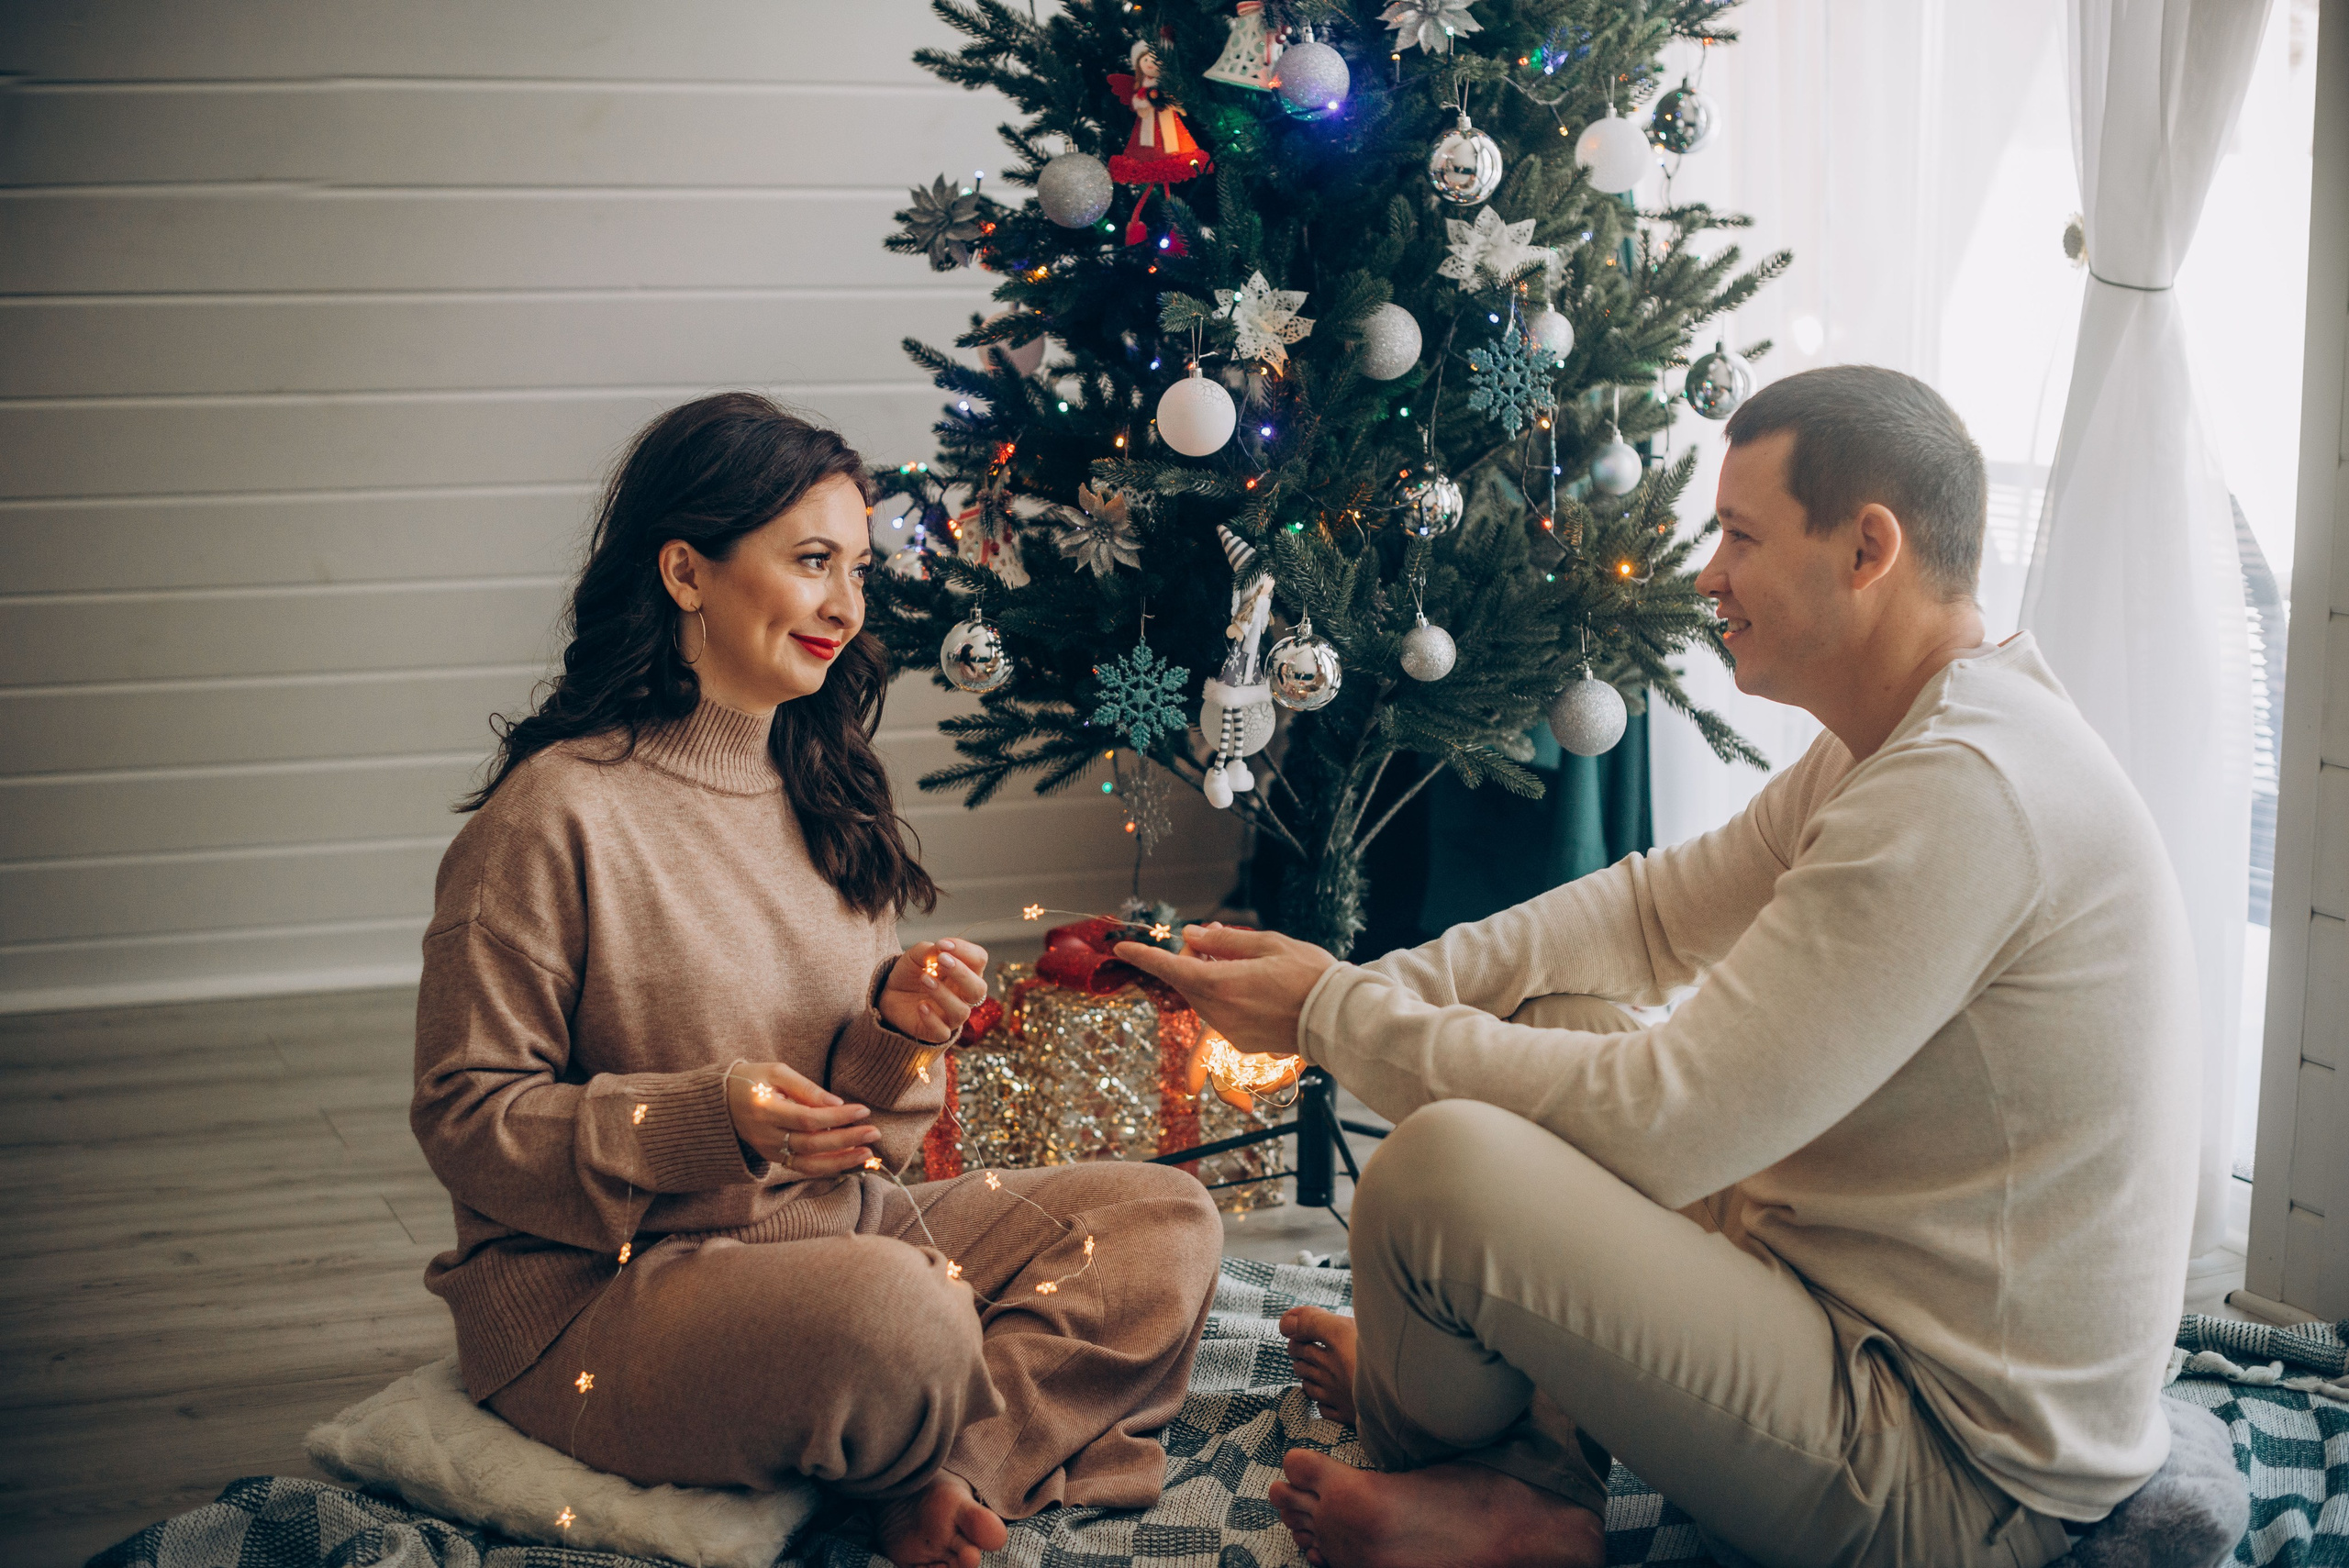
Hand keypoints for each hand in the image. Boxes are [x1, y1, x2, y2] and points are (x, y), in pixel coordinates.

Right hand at [725, 1060, 877, 1175]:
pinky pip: (803, 1167)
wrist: (720, 1102)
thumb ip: (805, 1088)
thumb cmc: (751, 1080)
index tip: (862, 1110)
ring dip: (841, 1161)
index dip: (837, 1118)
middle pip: (812, 1144)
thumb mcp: (776, 1071)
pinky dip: (827, 1167)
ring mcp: (769, 1151)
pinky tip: (849, 1160)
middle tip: (874, 1133)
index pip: (807, 1119)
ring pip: (808, 1163)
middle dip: (846, 1140)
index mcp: (765, 1110)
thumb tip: (836, 1104)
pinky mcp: (774, 1158)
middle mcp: (766, 1136)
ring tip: (867, 1153)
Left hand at [879, 938, 989, 1043]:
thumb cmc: (910, 973)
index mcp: (965, 972)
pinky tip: (921, 1006)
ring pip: (962, 1011)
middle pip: (979, 988)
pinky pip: (942, 1032)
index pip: (979, 960)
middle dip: (962, 973)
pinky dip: (932, 1019)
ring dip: (943, 994)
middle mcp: (963, 995)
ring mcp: (952, 1015)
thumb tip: (941, 949)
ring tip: (924, 979)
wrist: (890, 995)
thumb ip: (929, 950)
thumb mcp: (915, 955)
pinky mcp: (937, 1032)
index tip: (942, 945)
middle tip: (941, 960)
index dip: (965, 950)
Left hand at [1112, 924, 1336, 1057]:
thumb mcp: (1268, 944)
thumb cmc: (1310, 975)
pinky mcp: (1242, 1043)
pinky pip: (1219, 1014)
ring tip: (1237, 957)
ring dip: (1207, 976)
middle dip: (1191, 957)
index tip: (1123, 949)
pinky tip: (1248, 984)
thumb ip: (1224, 940)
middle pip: (1187, 981)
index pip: (1171, 969)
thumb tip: (1190, 935)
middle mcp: (1220, 1012)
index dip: (1144, 957)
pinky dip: (1222, 995)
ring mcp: (1230, 1032)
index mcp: (1223, 984)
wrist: (1338, 1019)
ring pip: (1202, 998)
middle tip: (1215, 934)